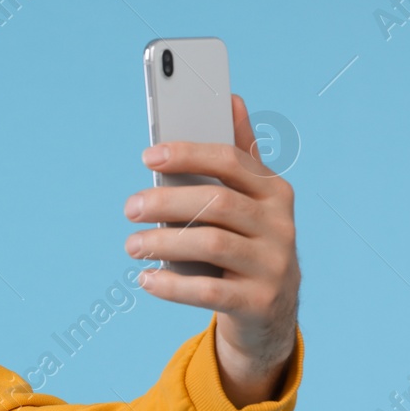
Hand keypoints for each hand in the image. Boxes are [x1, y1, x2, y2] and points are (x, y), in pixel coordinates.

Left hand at [124, 94, 300, 407]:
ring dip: (162, 243)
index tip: (148, 156)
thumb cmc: (247, 243)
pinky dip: (171, 285)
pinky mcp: (258, 302)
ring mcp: (273, 265)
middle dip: (167, 202)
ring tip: (132, 245)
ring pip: (212, 244)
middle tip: (129, 207)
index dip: (189, 154)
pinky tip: (146, 279)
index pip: (231, 161)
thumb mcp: (249, 200)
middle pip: (217, 202)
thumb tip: (231, 98)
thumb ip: (238, 155)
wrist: (269, 312)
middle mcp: (280, 225)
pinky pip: (209, 292)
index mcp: (274, 191)